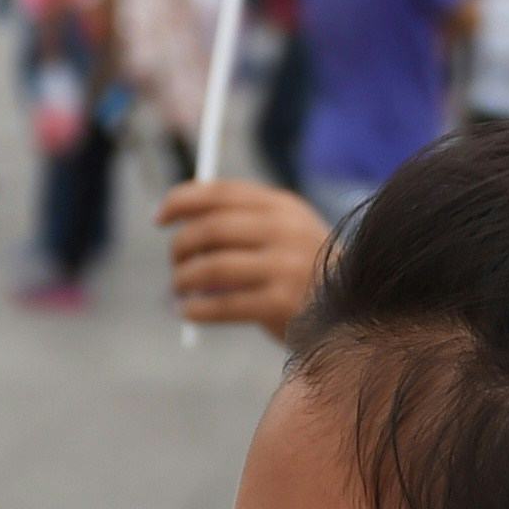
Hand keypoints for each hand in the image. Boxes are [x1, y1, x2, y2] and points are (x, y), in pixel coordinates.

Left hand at [159, 178, 331, 334]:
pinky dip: (196, 309)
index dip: (182, 200)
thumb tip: (179, 220)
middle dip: (180, 245)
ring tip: (178, 289)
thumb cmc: (302, 274)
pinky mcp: (281, 304)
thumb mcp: (283, 234)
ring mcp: (285, 267)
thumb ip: (240, 221)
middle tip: (173, 262)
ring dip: (183, 279)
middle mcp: (286, 231)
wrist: (350, 315)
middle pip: (212, 228)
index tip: (159, 217)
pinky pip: (222, 304)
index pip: (222, 193)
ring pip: (212, 266)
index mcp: (283, 206)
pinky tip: (187, 312)